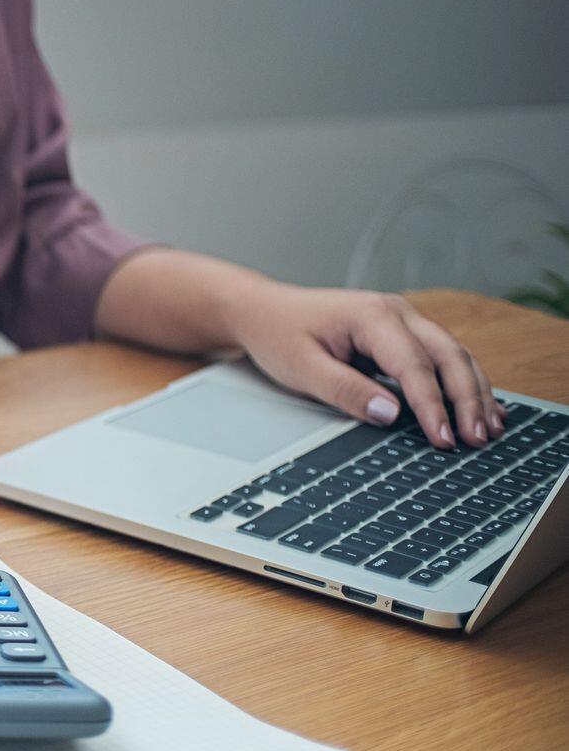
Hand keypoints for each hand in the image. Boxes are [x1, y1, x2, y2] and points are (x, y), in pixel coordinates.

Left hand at [229, 285, 502, 448]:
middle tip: (476, 439)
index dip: (432, 405)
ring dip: (474, 392)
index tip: (444, 439)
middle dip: (467, 399)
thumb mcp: (301, 368)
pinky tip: (481, 408)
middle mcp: (396, 312)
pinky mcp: (403, 334)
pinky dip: (463, 383)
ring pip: (454, 355)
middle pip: (448, 355)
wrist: (262, 311)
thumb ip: (345, 390)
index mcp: (372, 315)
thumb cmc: (278, 334)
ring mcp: (404, 320)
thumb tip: (390, 414)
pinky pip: (442, 358)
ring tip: (488, 429)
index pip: (414, 365)